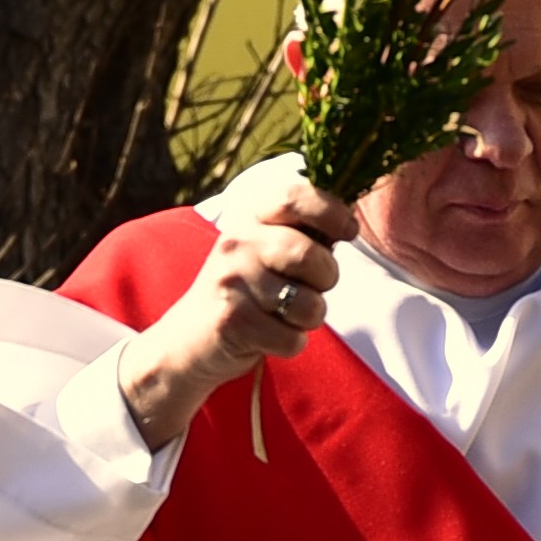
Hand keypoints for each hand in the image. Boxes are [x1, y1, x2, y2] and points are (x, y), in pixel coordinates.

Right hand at [117, 182, 362, 444]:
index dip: (331, 211)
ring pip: (307, 304)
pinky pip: (292, 339)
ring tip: (288, 313)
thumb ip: (304, 230)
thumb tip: (350, 219)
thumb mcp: (265, 246)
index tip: (348, 230)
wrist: (190, 336)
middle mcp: (237, 242)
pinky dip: (291, 343)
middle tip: (314, 285)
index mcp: (250, 216)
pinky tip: (269, 335)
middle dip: (327, 276)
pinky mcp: (232, 322)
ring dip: (310, 316)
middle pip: (309, 254)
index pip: (294, 197)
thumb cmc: (247, 287)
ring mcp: (231, 282)